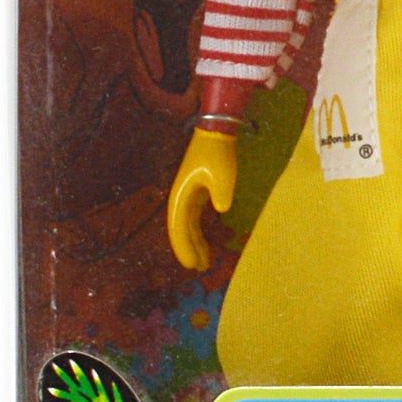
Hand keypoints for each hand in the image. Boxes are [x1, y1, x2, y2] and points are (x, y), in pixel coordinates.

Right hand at [167, 128, 236, 271]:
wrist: (216, 133)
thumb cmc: (218, 152)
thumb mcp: (222, 173)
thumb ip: (221, 192)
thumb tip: (221, 209)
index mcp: (181, 195)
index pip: (179, 227)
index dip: (184, 247)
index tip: (191, 264)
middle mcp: (181, 198)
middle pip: (181, 230)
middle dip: (189, 250)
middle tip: (200, 268)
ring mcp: (188, 196)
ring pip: (188, 227)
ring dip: (195, 244)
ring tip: (205, 263)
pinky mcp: (198, 195)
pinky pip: (195, 220)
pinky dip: (200, 233)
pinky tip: (207, 245)